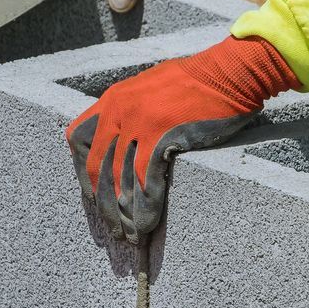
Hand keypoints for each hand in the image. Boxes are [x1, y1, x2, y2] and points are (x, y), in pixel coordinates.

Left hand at [66, 35, 298, 240]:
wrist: (229, 71)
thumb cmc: (198, 82)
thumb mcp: (151, 89)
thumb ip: (132, 111)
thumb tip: (126, 141)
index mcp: (113, 99)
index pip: (79, 139)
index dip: (83, 172)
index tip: (93, 196)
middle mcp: (120, 110)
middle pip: (98, 166)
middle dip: (104, 203)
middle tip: (114, 228)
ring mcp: (139, 123)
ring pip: (120, 178)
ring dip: (123, 212)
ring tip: (131, 235)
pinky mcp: (162, 136)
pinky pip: (146, 180)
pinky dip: (145, 207)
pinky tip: (147, 225)